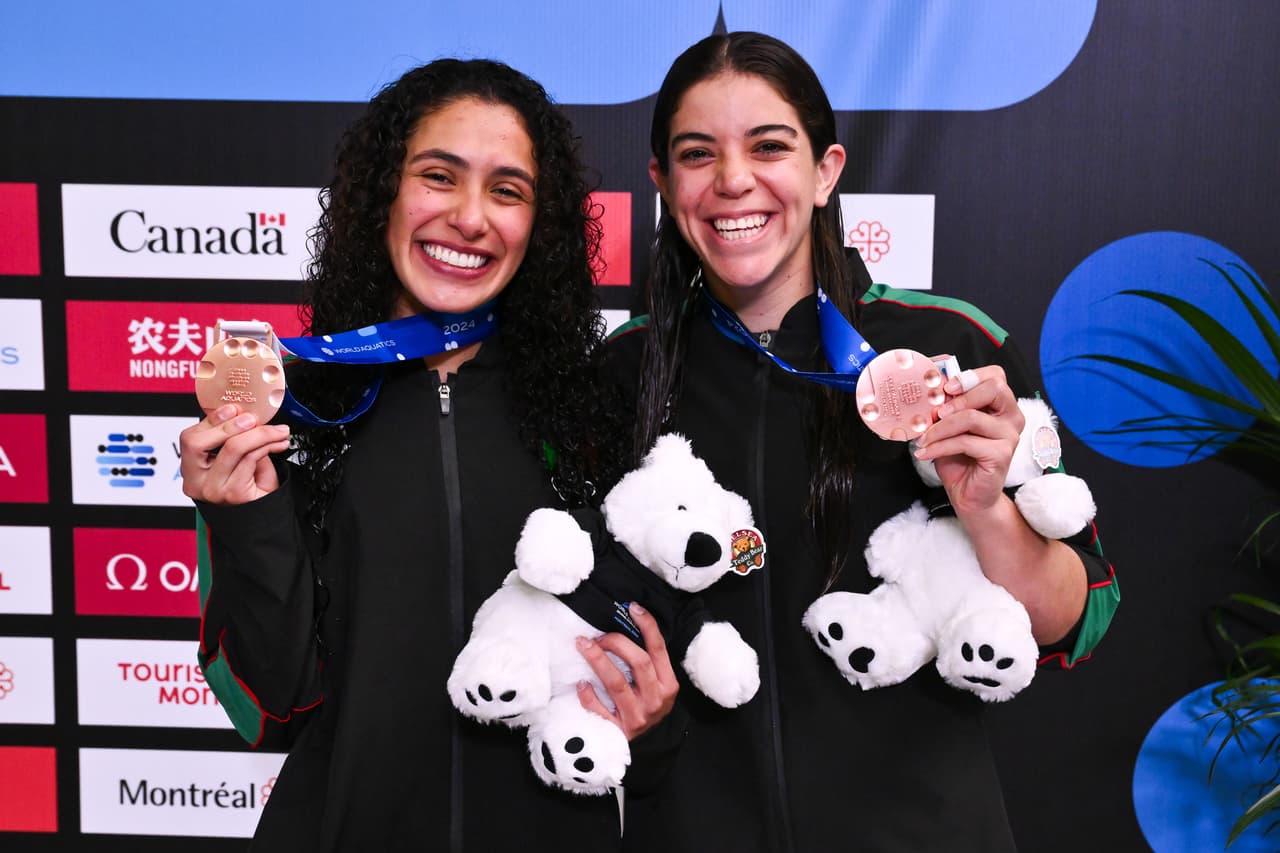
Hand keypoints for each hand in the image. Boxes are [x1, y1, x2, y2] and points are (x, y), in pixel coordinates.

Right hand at [179, 404, 291, 504]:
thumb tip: (243, 416)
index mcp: (191, 470)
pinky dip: (268, 446)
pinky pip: (251, 458)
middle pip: (202, 442)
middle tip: (253, 418)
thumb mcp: (236, 460)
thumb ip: (233, 440)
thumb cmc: (249, 488)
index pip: (190, 439)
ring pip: (233, 447)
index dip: (211, 420)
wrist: (263, 514)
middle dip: (230, 425)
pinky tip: (278, 443)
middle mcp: (197, 482)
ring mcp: (214, 489)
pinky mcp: (234, 493)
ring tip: (276, 430)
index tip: (232, 408)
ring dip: (259, 433)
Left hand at [574, 603, 678, 740]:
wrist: (646, 746)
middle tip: (598, 636)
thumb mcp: (655, 684)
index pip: (659, 649)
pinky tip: (581, 683)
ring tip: (583, 645)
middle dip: (616, 643)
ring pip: (617, 683)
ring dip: (598, 660)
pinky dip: (589, 695)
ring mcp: (638, 717)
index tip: (632, 608)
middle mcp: (656, 700)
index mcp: (668, 685)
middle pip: (639, 663)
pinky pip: (600, 710)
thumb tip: (627, 626)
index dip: (647, 626)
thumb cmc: (646, 705)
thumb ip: (646, 662)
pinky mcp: (619, 732)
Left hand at [912, 365, 1023, 515]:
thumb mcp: (949, 427)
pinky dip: (939, 446)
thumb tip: (929, 389)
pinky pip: (965, 442)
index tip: (946, 387)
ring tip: (923, 438)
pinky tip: (925, 452)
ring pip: (972, 417)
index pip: (996, 376)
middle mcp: (1011, 417)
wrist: (968, 494)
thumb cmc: (960, 458)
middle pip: (993, 388)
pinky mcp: (1001, 454)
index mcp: (1001, 405)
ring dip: (940, 427)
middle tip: (936, 412)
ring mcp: (1009, 435)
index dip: (970, 376)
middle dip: (960, 397)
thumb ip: (946, 408)